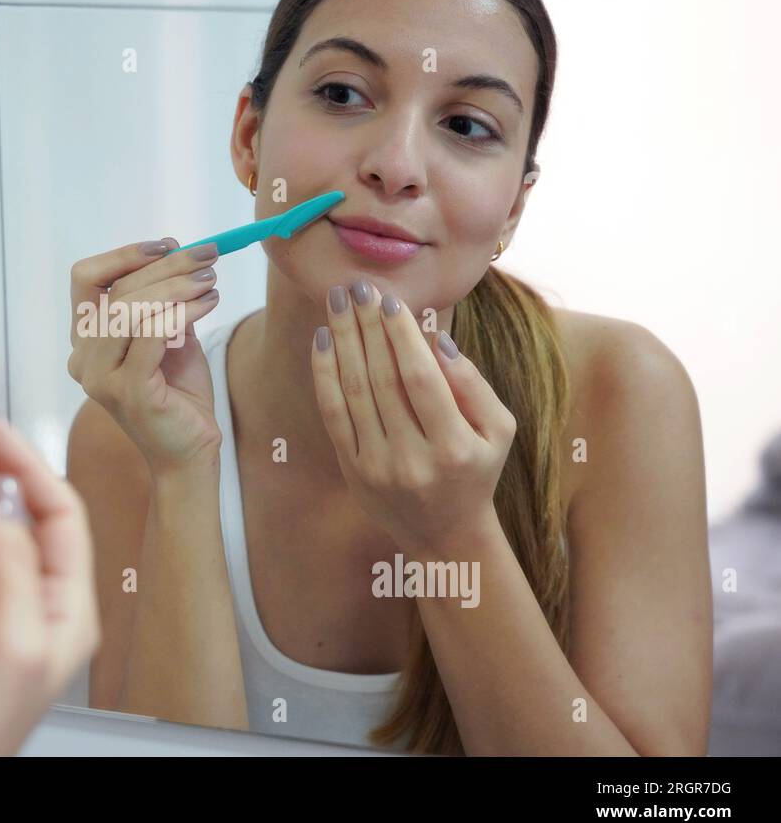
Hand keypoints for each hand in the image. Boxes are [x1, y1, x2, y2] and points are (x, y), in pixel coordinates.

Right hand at [67, 238, 222, 472]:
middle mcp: (83, 359)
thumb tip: (174, 247)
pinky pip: (153, 334)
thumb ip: (164, 298)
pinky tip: (209, 303)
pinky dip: (183, 311)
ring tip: (211, 280)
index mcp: (86, 341)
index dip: (123, 255)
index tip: (167, 244)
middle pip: (116, 290)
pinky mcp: (129, 392)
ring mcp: (101, 378)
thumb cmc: (179, 394)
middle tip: (208, 255)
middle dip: (167, 265)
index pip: (85, 279)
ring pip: (130, 309)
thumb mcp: (170, 335)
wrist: (190, 452)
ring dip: (177, 285)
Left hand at [310, 279, 515, 557]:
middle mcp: (411, 459)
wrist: (445, 535)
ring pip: (353, 392)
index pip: (420, 379)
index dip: (401, 335)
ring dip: (343, 341)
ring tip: (338, 302)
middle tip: (357, 286)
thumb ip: (473, 384)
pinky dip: (325, 374)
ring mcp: (376, 467)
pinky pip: (333, 414)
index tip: (390, 298)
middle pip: (381, 380)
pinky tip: (323, 340)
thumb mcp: (499, 430)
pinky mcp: (352, 470)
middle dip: (367, 327)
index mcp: (454, 448)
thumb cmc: (477, 469)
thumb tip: (437, 340)